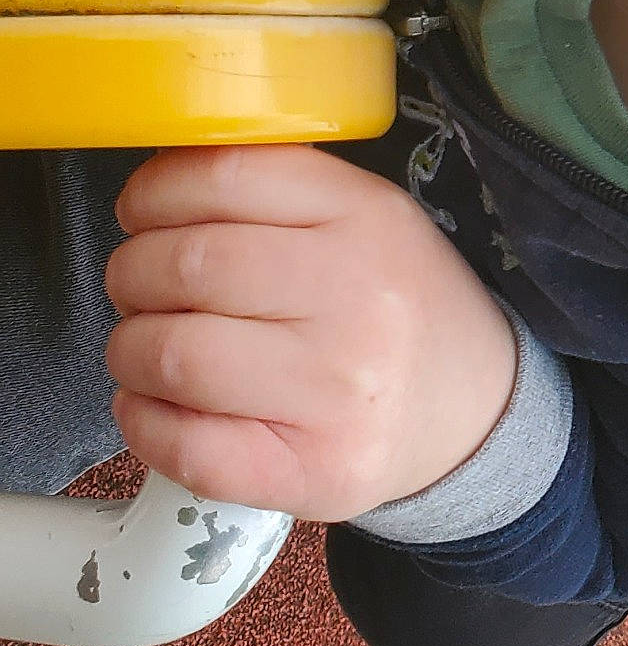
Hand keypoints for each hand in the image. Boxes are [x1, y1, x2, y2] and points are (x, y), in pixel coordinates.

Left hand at [104, 144, 515, 520]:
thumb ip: (280, 193)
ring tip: (152, 348)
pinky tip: (162, 405)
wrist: (478, 410)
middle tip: (143, 287)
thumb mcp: (371, 221)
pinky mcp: (311, 470)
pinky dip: (144, 421)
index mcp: (370, 218)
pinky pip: (183, 444)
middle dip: (132, 274)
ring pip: (169, 354)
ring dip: (130, 349)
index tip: (142, 210)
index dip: (156, 190)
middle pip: (184, 263)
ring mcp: (336, 392)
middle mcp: (359, 299)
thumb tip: (162, 179)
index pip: (229, 175)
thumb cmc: (400, 309)